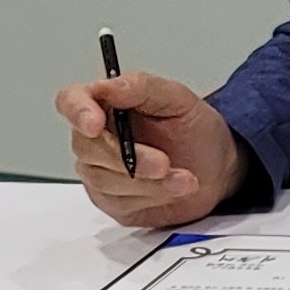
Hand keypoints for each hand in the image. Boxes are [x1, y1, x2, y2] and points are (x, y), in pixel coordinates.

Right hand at [56, 71, 242, 232]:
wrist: (218, 168)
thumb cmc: (194, 130)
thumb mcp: (177, 99)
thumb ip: (141, 88)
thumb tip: (106, 86)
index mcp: (105, 105)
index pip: (71, 101)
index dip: (77, 111)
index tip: (95, 123)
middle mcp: (96, 139)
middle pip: (87, 148)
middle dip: (129, 158)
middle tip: (164, 162)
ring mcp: (101, 173)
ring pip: (104, 180)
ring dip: (150, 181)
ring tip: (185, 177)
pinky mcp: (114, 202)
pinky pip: (121, 203)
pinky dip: (155, 196)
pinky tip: (177, 188)